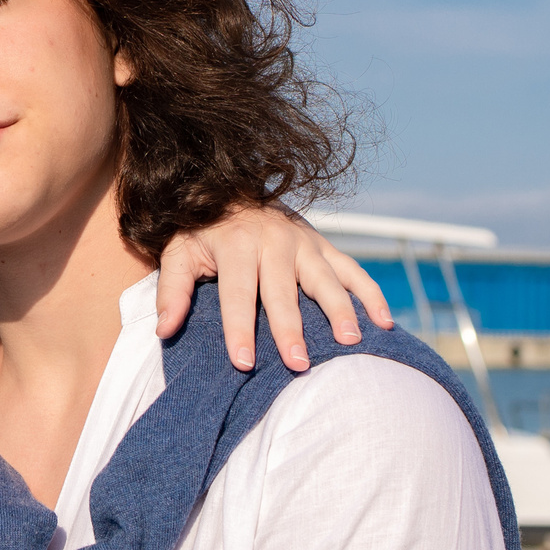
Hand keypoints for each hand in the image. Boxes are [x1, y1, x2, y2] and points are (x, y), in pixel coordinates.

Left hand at [155, 204, 393, 372]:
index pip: (237, 291)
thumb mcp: (178, 251)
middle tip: (298, 364)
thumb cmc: (203, 230)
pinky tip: (384, 323)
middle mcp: (274, 240)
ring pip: (326, 279)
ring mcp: (305, 242)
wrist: (233, 185)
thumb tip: (164, 329)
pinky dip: (372, 295)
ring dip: (340, 310)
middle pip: (283, 291)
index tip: (243, 363)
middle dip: (290, 329)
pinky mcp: (325, 245)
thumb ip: (172, 289)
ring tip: (349, 342)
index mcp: (236, 242)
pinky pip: (354, 270)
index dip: (240, 328)